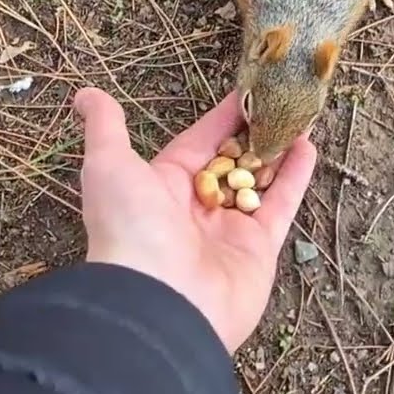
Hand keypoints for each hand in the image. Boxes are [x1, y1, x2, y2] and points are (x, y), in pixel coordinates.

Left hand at [73, 87, 316, 350]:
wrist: (157, 301)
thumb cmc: (128, 228)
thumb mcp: (108, 165)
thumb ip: (105, 127)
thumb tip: (84, 95)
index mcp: (160, 187)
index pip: (197, 143)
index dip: (221, 118)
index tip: (246, 91)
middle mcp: (195, 209)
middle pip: (231, 162)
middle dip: (254, 133)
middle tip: (280, 100)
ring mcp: (228, 230)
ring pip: (259, 180)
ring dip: (278, 149)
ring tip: (300, 117)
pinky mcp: (259, 250)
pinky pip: (279, 206)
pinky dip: (295, 177)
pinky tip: (309, 146)